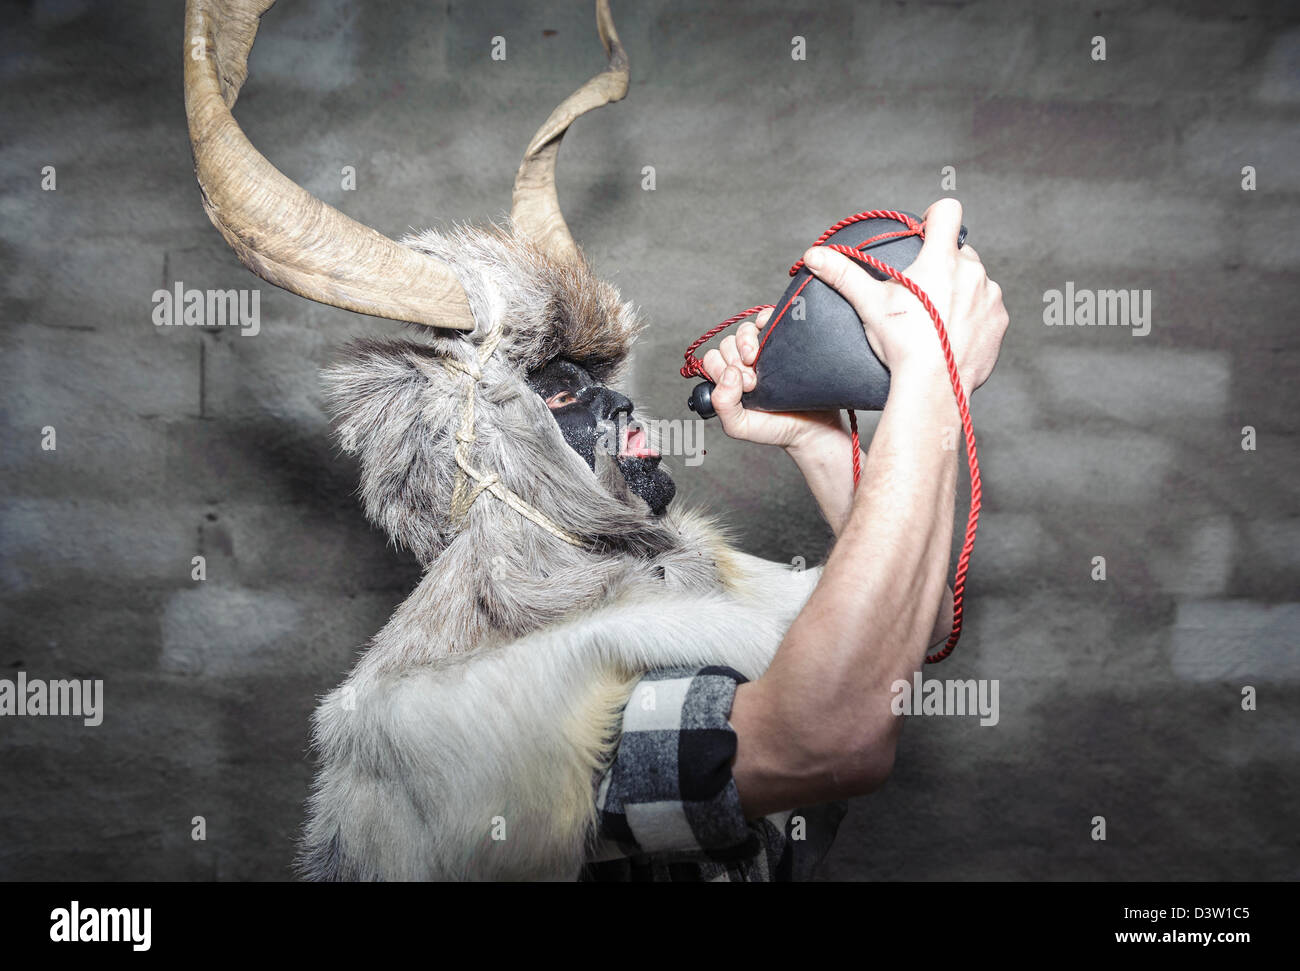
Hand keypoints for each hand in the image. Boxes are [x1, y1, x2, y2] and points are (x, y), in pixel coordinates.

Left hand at [701, 308, 848, 452]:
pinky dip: (765, 319)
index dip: (722, 370)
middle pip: (727, 343)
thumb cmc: (776, 428)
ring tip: (762, 362)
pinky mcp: (785, 338)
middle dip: (736, 361)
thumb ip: (722, 404)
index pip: (713, 360)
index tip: (743, 387)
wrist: (814, 427)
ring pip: (744, 330)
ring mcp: (765, 349)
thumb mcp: (739, 425)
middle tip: (754, 383)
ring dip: (747, 342)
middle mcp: (745, 362)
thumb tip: (727, 373)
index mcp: (730, 378)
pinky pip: (767, 316)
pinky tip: (771, 333)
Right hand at [800, 199, 1008, 394]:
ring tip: (938, 318)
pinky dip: (974, 316)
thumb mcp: (869, 305)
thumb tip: (813, 254)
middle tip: (922, 293)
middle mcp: (972, 272)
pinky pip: (988, 309)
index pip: (948, 211)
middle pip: (959, 252)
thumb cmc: (901, 344)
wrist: (933, 387)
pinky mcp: (999, 322)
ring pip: (975, 281)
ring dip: (961, 291)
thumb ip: (843, 274)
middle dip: (943, 265)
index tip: (924, 233)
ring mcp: (990, 297)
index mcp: (941, 260)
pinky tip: (954, 335)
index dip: (935, 217)